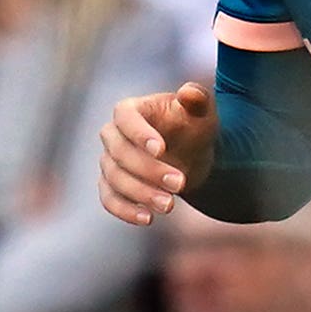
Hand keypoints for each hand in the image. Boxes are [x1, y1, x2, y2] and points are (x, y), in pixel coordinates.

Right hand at [97, 83, 216, 225]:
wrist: (191, 152)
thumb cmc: (194, 125)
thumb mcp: (202, 112)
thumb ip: (197, 99)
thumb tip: (189, 92)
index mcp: (130, 109)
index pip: (126, 118)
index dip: (140, 133)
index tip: (161, 149)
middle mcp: (113, 135)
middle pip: (120, 153)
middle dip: (149, 171)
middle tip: (180, 184)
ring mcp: (109, 161)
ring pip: (115, 179)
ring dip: (141, 194)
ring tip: (170, 205)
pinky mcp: (110, 185)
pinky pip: (109, 199)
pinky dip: (125, 211)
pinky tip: (148, 219)